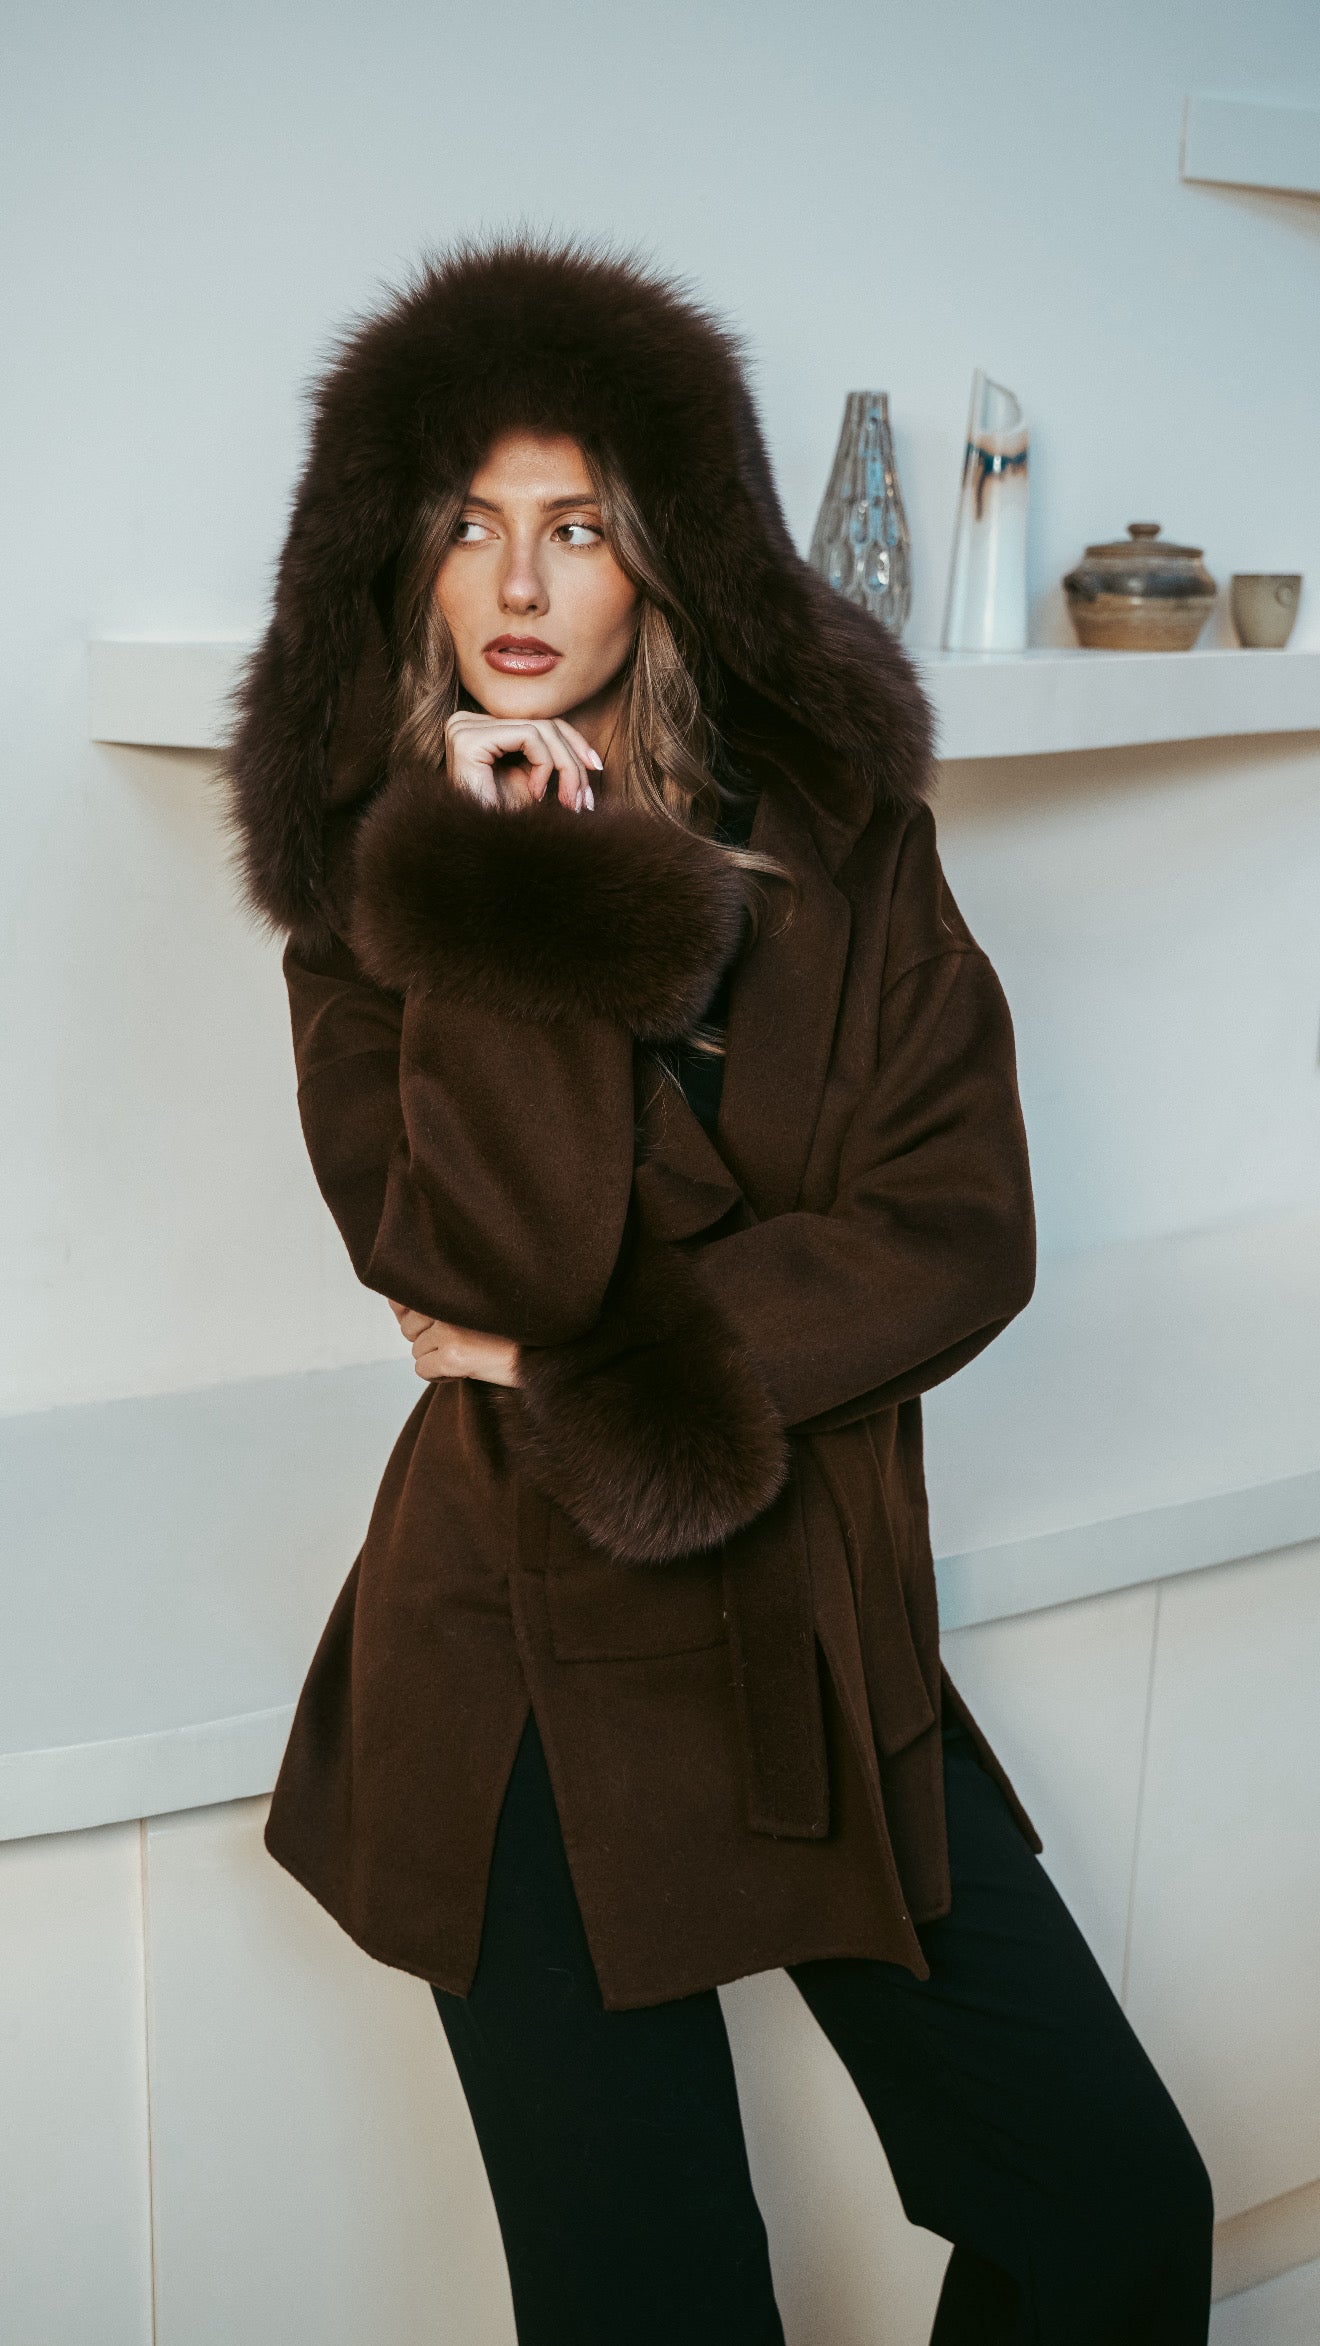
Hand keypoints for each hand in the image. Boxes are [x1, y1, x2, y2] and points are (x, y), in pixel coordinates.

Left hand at [387, 1298, 520, 1386]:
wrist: (539, 1356)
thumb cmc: (509, 1332)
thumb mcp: (474, 1306)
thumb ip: (439, 1300)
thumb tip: (395, 1303)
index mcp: (451, 1286)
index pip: (403, 1299)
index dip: (412, 1316)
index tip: (435, 1326)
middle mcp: (446, 1304)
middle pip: (409, 1329)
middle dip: (428, 1341)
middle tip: (460, 1344)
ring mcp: (447, 1330)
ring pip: (416, 1351)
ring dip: (435, 1359)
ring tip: (466, 1355)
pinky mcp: (451, 1355)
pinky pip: (422, 1370)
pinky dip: (439, 1375)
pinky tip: (464, 1369)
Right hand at [443, 711, 601, 811]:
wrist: (479, 851)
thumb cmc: (504, 823)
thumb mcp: (532, 784)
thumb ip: (551, 759)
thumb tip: (591, 757)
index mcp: (479, 729)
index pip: (538, 723)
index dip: (573, 743)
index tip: (596, 769)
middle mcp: (466, 723)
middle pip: (543, 724)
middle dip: (573, 761)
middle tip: (586, 798)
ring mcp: (464, 728)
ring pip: (541, 729)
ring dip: (565, 767)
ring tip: (568, 801)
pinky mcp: (469, 739)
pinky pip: (529, 736)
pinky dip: (544, 765)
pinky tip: (536, 794)